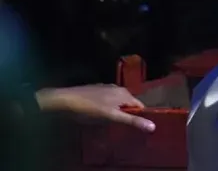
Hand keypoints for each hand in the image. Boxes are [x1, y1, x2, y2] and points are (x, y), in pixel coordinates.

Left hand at [36, 84, 155, 132]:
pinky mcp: (96, 91)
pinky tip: (99, 114)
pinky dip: (108, 107)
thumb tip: (153, 126)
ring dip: (117, 111)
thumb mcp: (111, 117)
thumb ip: (131, 121)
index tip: (138, 128)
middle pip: (128, 103)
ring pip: (117, 101)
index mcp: (124, 93)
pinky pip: (107, 100)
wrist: (64, 100)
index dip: (140, 116)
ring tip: (111, 122)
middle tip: (123, 127)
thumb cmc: (89, 109)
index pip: (139, 106)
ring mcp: (106, 88)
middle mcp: (117, 88)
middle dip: (127, 114)